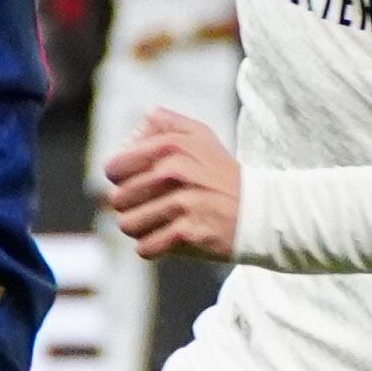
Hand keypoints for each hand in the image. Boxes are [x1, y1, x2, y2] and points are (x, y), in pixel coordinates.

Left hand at [104, 107, 241, 259]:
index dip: (120, 178)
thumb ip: (163, 123)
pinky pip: (145, 247)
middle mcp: (174, 171)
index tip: (137, 182)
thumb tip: (129, 136)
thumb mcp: (199, 135)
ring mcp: (182, 203)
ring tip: (158, 222)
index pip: (113, 167)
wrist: (259, 210)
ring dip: (139, 227)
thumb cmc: (220, 173)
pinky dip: (152, 247)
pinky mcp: (188, 233)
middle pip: (117, 199)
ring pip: (127, 225)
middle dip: (130, 206)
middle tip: (152, 205)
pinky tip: (168, 238)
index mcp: (170, 145)